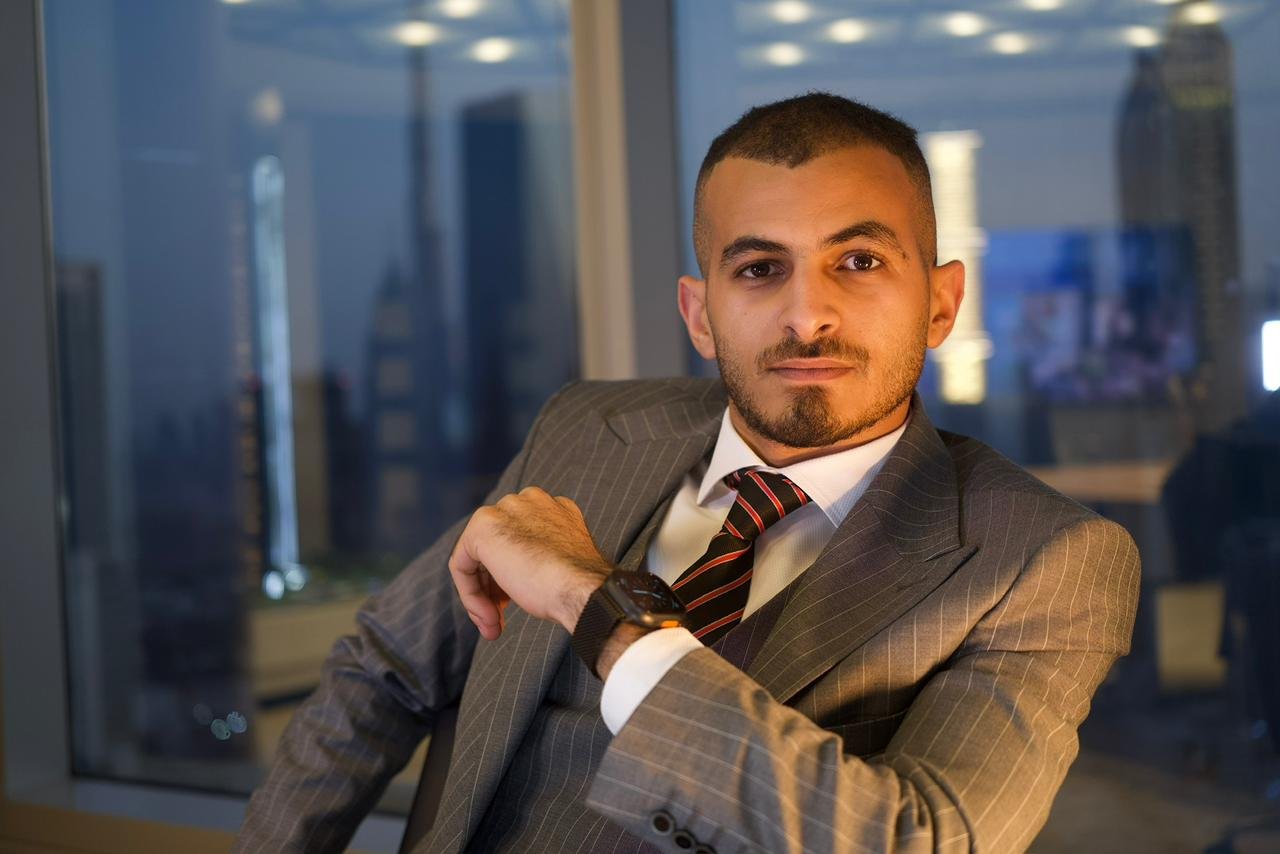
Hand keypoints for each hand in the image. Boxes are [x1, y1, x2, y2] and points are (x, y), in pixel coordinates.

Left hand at [448, 487, 612, 639]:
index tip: (514, 604)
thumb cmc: (576, 586)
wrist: (580, 589)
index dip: (512, 575)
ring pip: (478, 557)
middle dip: (493, 587)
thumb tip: (516, 571)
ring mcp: (505, 510)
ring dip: (481, 596)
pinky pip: (462, 564)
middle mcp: (529, 500)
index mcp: (553, 508)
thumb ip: (538, 556)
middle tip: (498, 620)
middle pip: (496, 547)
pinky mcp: (483, 526)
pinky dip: (470, 594)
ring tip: (494, 625)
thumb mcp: (559, 565)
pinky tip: (488, 617)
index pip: (518, 539)